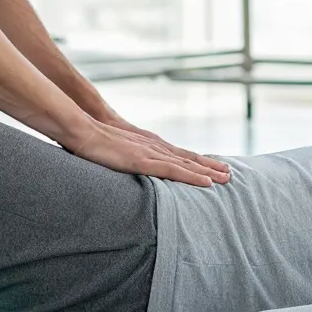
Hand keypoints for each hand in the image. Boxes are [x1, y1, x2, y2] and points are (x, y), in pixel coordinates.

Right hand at [64, 117, 228, 186]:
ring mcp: (150, 153)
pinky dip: (192, 176)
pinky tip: (206, 183)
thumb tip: (122, 163)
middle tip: (229, 174)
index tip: (211, 168)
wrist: (82, 128)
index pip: (177, 155)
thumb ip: (122, 155)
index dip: (195, 161)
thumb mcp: (113, 149)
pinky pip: (173, 171)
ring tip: (226, 178)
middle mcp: (154, 147)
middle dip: (209, 166)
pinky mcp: (143, 161)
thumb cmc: (92, 139)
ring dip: (207, 172)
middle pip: (187, 158)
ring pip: (186, 164)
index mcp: (147, 145)